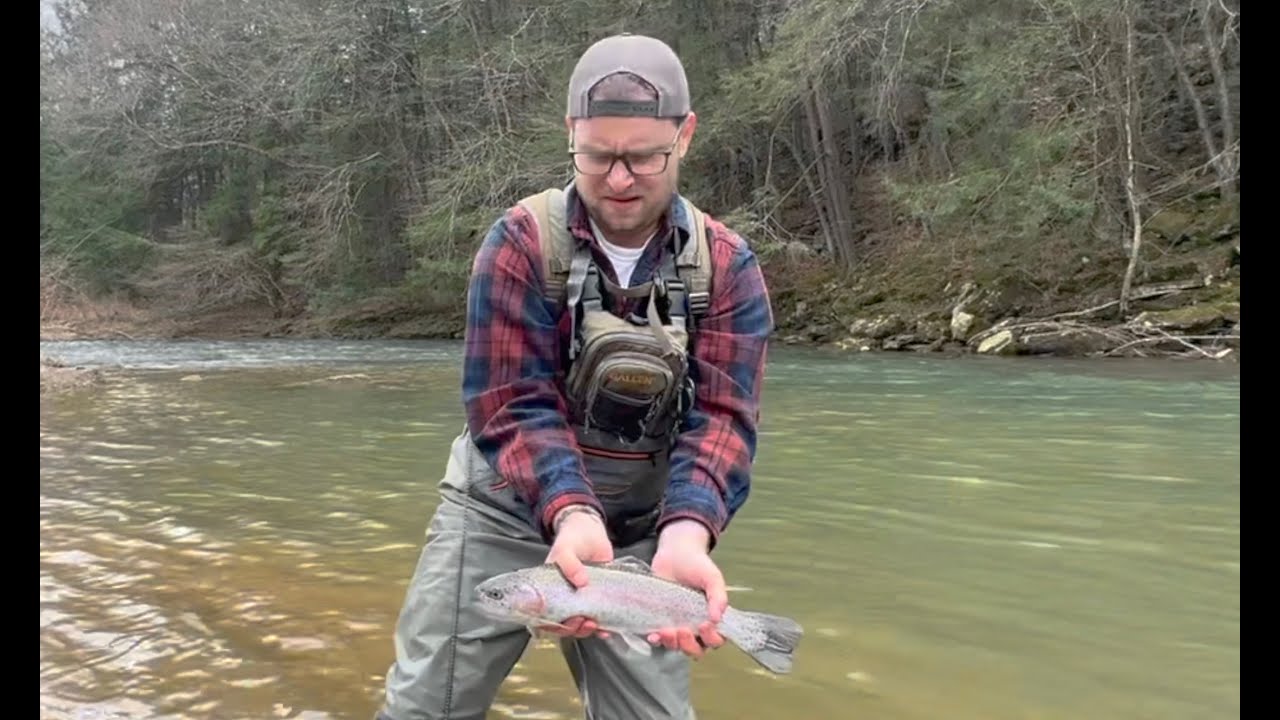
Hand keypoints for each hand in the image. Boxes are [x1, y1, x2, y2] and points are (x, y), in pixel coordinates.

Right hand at [541, 506, 612, 638]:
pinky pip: (599, 618)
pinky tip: (607, 629)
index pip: (543, 615)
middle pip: (563, 624)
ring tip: (595, 625)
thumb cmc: (572, 539)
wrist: (591, 530)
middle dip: (572, 628)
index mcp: (549, 590)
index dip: (551, 624)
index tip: (562, 622)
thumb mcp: (565, 548)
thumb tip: (580, 582)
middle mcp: (564, 598)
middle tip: (582, 622)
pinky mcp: (599, 598)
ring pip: (580, 624)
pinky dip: (602, 627)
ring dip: (586, 630)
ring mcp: (582, 599)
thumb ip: (568, 563)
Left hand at [648, 520, 726, 658]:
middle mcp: (695, 625)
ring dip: (673, 643)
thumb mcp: (712, 578)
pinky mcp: (660, 620)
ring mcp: (677, 624)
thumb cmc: (697, 565)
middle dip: (689, 645)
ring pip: (677, 646)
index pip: (716, 640)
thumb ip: (718, 596)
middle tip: (684, 629)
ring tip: (667, 631)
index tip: (704, 625)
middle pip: (696, 649)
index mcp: (711, 618)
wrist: (674, 553)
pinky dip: (656, 640)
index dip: (711, 638)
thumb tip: (717, 618)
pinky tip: (653, 635)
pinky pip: (659, 638)